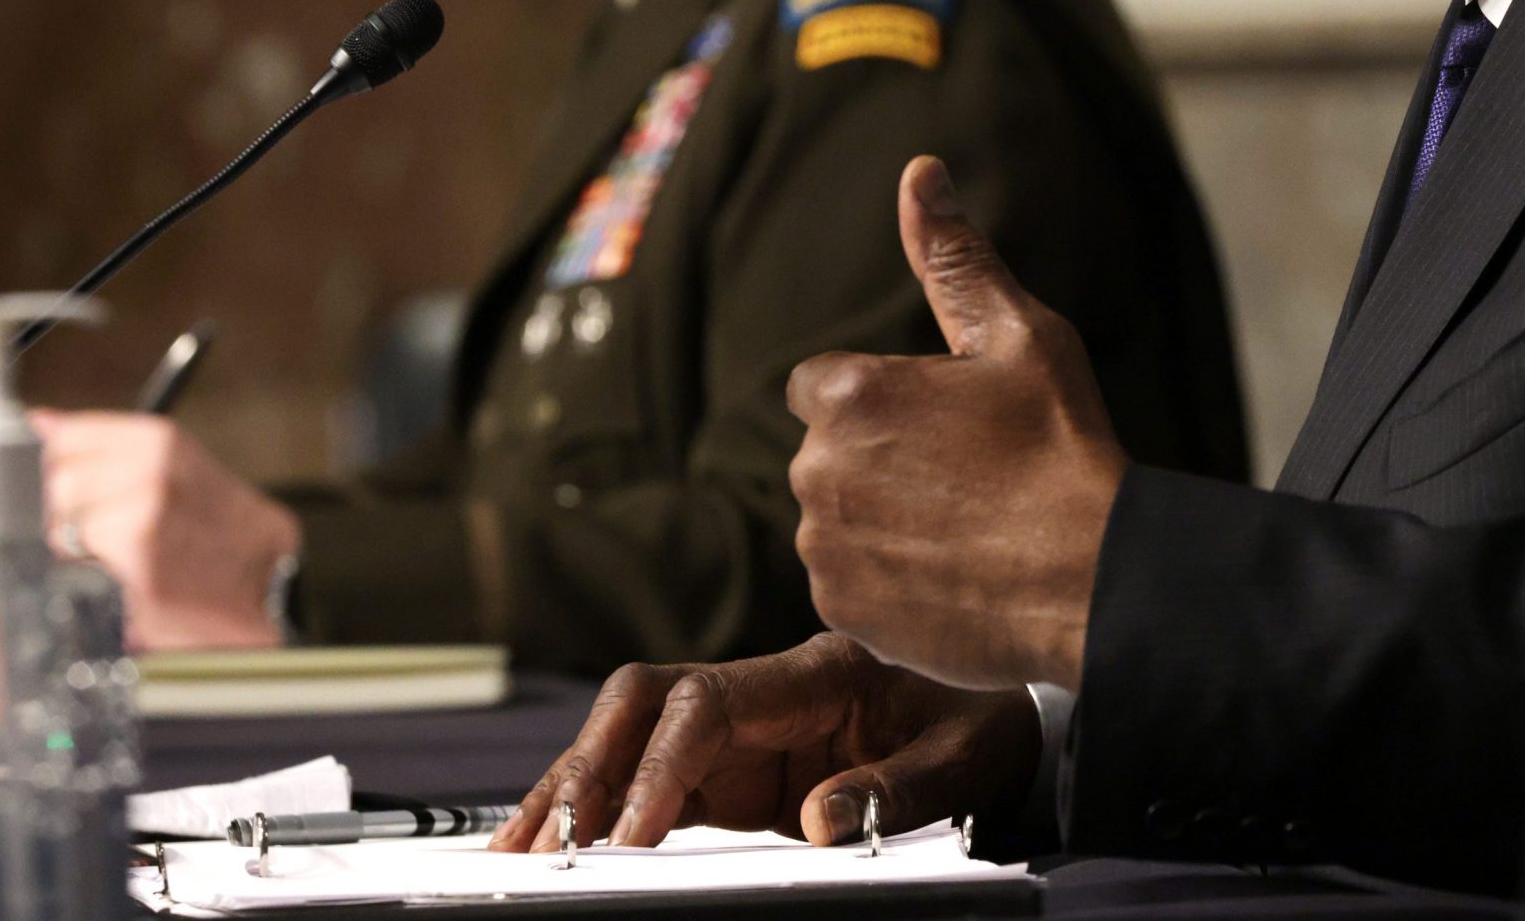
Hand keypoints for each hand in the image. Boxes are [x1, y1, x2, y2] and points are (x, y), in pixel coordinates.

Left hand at [32, 411, 301, 649]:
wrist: (264, 575)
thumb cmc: (219, 523)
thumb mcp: (173, 462)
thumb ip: (106, 441)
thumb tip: (42, 419)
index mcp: (159, 438)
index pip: (67, 437)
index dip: (67, 466)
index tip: (85, 484)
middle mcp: (152, 467)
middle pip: (59, 482)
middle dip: (72, 509)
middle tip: (107, 526)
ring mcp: (146, 510)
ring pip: (63, 523)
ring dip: (83, 542)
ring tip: (124, 549)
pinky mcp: (139, 555)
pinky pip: (84, 556)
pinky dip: (100, 567)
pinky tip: (133, 568)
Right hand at [488, 633, 1039, 851]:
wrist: (1004, 712)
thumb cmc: (987, 720)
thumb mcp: (966, 757)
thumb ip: (897, 790)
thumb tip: (820, 822)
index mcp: (815, 674)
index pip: (706, 701)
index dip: (659, 763)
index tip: (632, 835)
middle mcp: (764, 694)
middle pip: (644, 704)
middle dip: (589, 765)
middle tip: (546, 842)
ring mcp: (744, 733)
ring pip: (633, 742)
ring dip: (578, 789)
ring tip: (521, 848)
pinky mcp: (738, 773)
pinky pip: (655, 783)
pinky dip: (606, 811)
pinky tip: (563, 844)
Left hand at [787, 156, 1126, 690]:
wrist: (1094, 575)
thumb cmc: (1062, 445)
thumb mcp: (1019, 335)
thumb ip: (953, 257)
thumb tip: (920, 171)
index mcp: (851, 392)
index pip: (821, 386)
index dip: (880, 401)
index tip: (939, 422)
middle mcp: (817, 469)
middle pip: (827, 454)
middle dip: (877, 459)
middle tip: (964, 476)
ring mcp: (825, 548)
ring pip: (835, 520)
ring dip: (878, 520)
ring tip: (964, 529)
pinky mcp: (842, 613)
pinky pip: (847, 585)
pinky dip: (885, 581)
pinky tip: (952, 575)